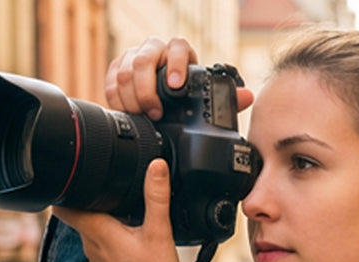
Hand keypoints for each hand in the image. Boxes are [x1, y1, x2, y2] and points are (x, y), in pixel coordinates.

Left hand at [54, 160, 182, 261]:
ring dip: (103, 218)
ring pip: (92, 230)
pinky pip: (103, 246)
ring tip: (124, 210)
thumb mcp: (160, 233)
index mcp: (97, 231)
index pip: (63, 204)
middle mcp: (91, 246)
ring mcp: (97, 261)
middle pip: (79, 213)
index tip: (76, 175)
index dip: (66, 186)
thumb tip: (156, 165)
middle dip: (90, 199)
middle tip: (108, 185)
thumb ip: (156, 197)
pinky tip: (131, 237)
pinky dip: (112, 237)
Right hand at [105, 36, 254, 119]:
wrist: (158, 102)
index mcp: (177, 54)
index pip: (176, 47)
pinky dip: (117, 100)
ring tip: (142, 117)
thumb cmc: (183, 100)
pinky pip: (111, 82)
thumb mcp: (203, 99)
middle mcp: (154, 51)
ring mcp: (132, 59)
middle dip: (147, 90)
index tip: (176, 86)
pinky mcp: (115, 71)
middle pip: (143, 59)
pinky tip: (127, 113)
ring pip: (124, 71)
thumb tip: (247, 97)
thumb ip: (225, 99)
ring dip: (132, 98)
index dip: (175, 64)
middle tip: (155, 114)